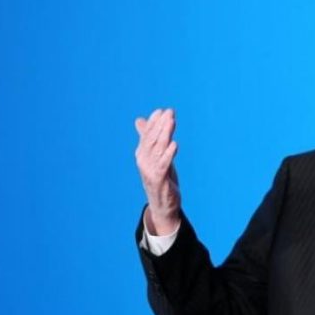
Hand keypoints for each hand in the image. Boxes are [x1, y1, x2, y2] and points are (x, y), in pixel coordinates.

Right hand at [135, 108, 180, 234]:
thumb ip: (149, 139)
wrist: (162, 204)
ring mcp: (149, 170)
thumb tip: (139, 120)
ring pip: (158, 149)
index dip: (154, 122)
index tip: (162, 110)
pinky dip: (169, 154)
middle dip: (161, 125)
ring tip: (172, 122)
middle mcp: (143, 160)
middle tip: (170, 112)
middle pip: (152, 139)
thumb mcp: (156, 156)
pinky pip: (163, 164)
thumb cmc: (160, 178)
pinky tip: (175, 144)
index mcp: (142, 154)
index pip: (147, 135)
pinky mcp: (158, 179)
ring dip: (165, 134)